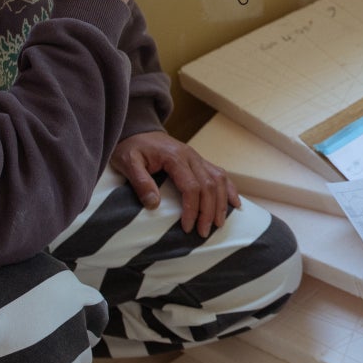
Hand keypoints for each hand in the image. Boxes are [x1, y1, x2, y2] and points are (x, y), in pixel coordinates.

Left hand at [111, 130, 239, 235]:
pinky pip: (220, 174)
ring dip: (221, 203)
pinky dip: (229, 189)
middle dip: (209, 212)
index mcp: (175, 157)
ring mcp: (197, 158)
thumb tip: (154, 204)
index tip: (187, 227)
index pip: (192, 187)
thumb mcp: (128, 162)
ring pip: (218, 180)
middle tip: (204, 232)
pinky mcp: (199, 161)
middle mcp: (191, 156)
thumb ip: (140, 182)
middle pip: (209, 186)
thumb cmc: (130, 147)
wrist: (136, 130)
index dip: (192, 209)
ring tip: (219, 224)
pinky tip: (234, 203)